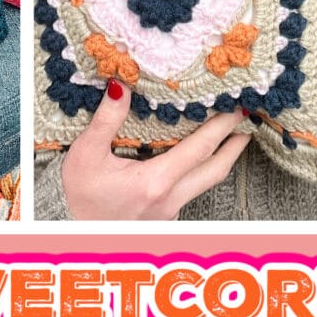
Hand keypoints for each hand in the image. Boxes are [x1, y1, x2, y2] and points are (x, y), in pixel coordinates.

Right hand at [61, 78, 251, 219]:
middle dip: (235, 145)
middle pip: (215, 171)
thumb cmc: (77, 195)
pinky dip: (201, 171)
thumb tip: (122, 85)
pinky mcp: (163, 218)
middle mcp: (169, 200)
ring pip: (205, 183)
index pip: (200, 149)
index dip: (222, 127)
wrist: (68, 231)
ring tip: (231, 137)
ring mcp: (169, 213)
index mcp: (155, 182)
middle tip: (249, 122)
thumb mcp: (85, 154)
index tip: (237, 107)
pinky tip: (196, 159)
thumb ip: (106, 120)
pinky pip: (190, 191)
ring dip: (221, 159)